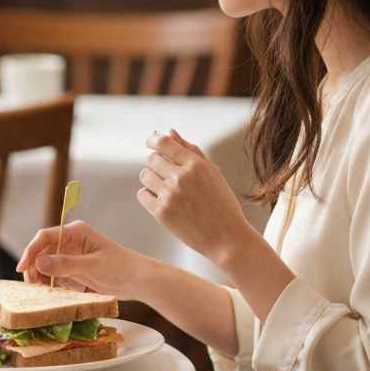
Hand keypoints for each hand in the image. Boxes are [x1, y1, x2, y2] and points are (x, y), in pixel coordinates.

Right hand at [15, 220, 149, 297]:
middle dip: (33, 265)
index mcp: (76, 232)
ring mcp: (70, 256)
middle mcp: (70, 242)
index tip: (22, 267)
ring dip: (38, 275)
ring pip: (45, 264)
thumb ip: (66, 264)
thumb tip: (39, 263)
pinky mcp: (72, 270)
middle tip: (30, 284)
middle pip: (42, 251)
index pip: (45, 236)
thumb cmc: (121, 267)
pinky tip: (46, 291)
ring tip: (37, 289)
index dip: (31, 250)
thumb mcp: (93, 266)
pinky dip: (47, 282)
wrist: (138, 281)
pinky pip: (53, 275)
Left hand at [138, 128, 249, 268]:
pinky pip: (142, 194)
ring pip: (145, 175)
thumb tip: (170, 132)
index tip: (150, 142)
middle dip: (156, 163)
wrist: (226, 238)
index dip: (153, 140)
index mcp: (196, 165)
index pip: (163, 143)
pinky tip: (164, 201)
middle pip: (151, 159)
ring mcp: (170, 196)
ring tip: (167, 188)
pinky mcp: (161, 213)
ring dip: (152, 179)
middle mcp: (181, 178)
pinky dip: (149, 196)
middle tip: (168, 174)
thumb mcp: (212, 172)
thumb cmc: (221, 204)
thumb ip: (190, 150)